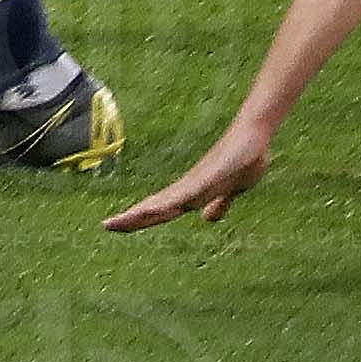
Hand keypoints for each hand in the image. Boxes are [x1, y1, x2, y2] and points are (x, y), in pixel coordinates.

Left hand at [102, 126, 270, 232]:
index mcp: (191, 192)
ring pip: (167, 200)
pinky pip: (190, 192)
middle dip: (133, 217)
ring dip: (147, 211)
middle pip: (156, 206)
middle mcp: (189, 186)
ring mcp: (199, 180)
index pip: (160, 209)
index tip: (116, 226)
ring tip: (125, 220)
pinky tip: (164, 208)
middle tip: (107, 226)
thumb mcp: (229, 191)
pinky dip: (175, 201)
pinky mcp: (211, 175)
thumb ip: (219, 204)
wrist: (254, 135)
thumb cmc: (242, 158)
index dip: (139, 219)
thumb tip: (207, 218)